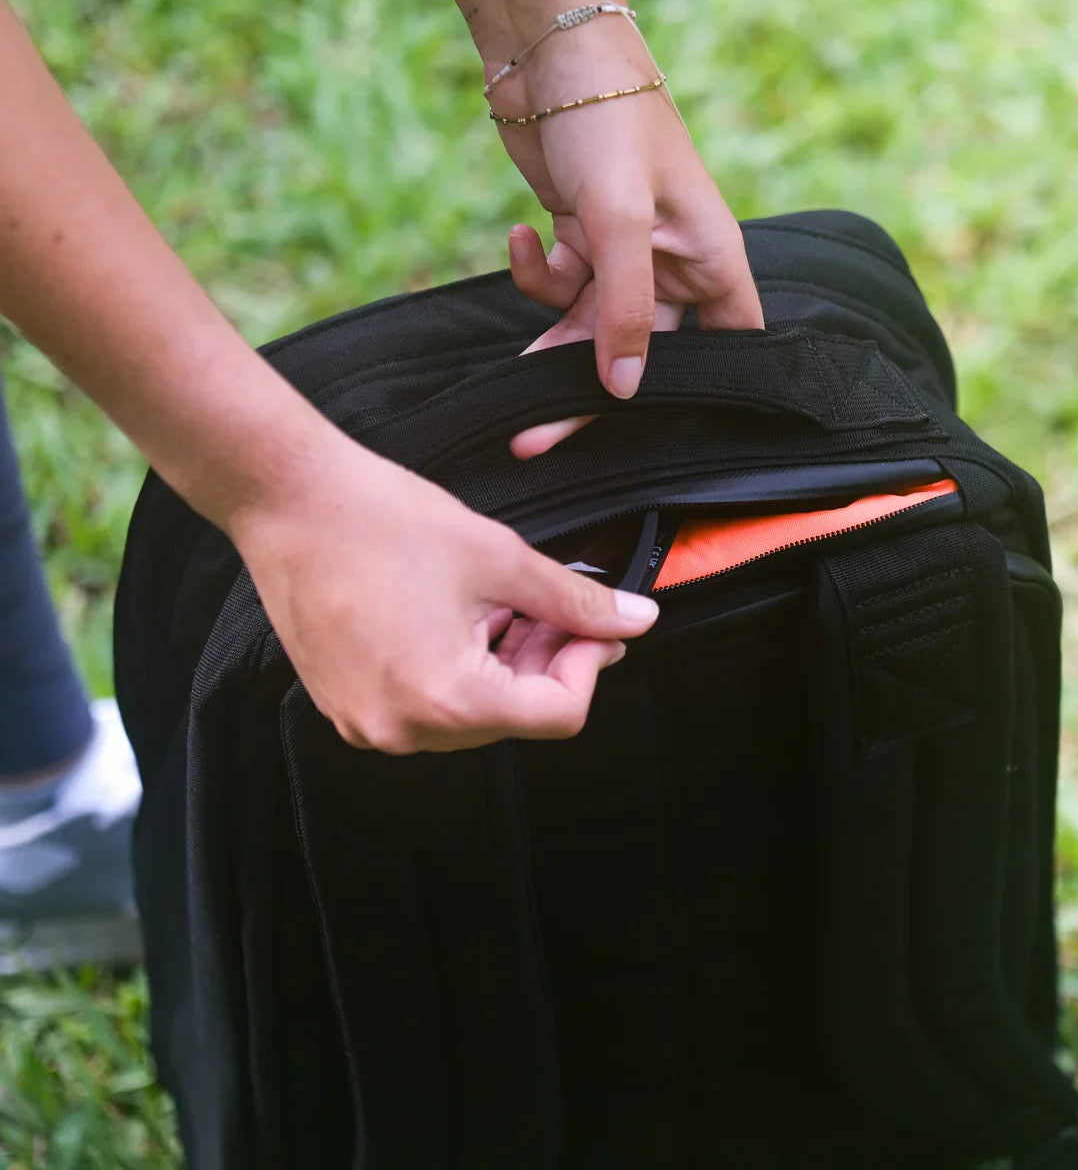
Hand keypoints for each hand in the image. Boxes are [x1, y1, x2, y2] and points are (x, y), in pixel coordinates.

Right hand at [229, 434, 658, 753]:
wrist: (288, 500)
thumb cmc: (383, 521)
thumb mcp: (499, 558)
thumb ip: (575, 600)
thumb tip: (635, 620)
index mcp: (446, 700)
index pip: (559, 715)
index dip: (589, 664)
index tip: (593, 623)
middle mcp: (403, 730)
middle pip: (514, 718)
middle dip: (547, 662)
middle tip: (556, 608)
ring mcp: (368, 723)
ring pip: (472, 715)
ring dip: (505, 666)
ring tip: (507, 607)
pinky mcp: (347, 706)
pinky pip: (426, 707)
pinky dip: (459, 671)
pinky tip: (464, 619)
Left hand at [451, 0, 763, 456]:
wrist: (547, 53)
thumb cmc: (609, 120)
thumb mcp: (621, 221)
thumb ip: (625, 310)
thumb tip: (624, 390)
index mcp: (712, 257)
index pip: (732, 342)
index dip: (714, 388)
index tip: (676, 434)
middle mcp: (674, 264)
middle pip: (644, 350)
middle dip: (590, 390)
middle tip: (542, 437)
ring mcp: (626, 255)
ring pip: (589, 329)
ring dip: (548, 347)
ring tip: (513, 380)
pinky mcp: (583, 242)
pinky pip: (559, 287)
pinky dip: (534, 274)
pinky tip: (520, 237)